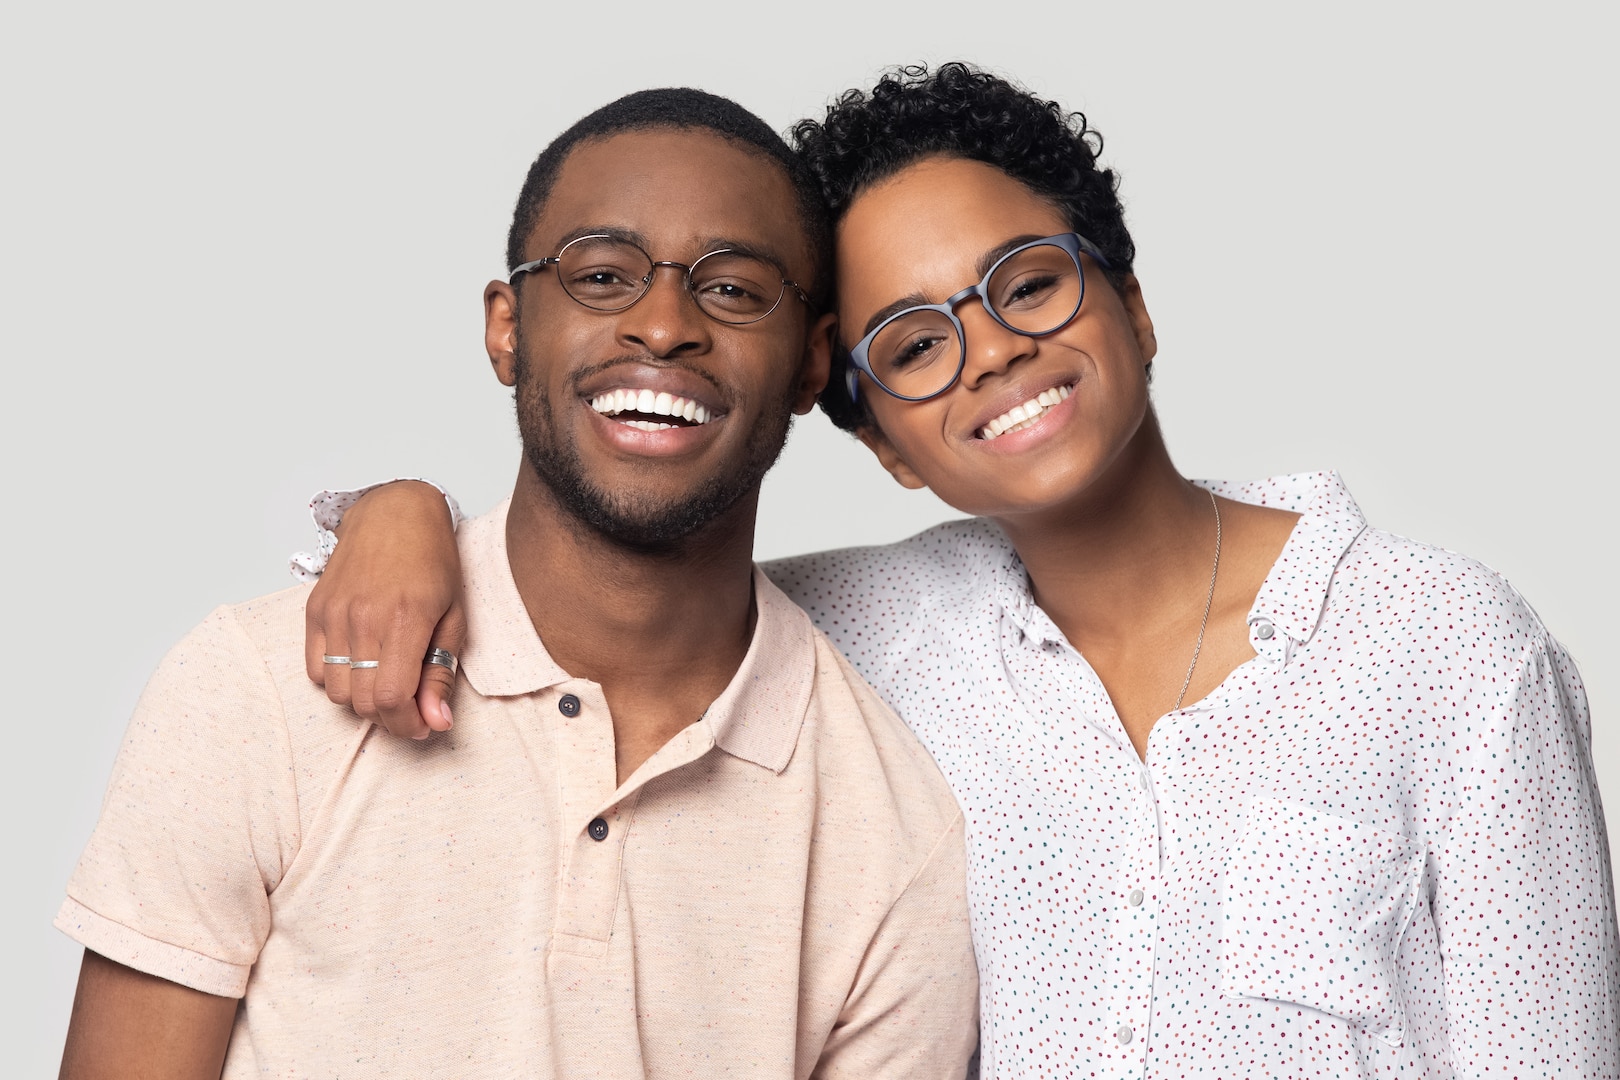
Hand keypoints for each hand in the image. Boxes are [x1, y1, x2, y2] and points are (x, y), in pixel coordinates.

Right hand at [304, 481, 465, 738]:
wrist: (395, 512)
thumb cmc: (433, 561)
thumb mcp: (454, 616)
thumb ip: (441, 672)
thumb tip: (436, 721)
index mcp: (404, 619)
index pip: (392, 698)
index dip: (408, 724)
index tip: (423, 724)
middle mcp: (363, 618)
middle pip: (364, 702)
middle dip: (391, 717)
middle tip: (412, 706)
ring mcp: (333, 614)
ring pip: (337, 692)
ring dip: (364, 700)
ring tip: (388, 681)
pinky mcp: (314, 610)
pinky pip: (315, 670)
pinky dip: (338, 680)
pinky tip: (363, 665)